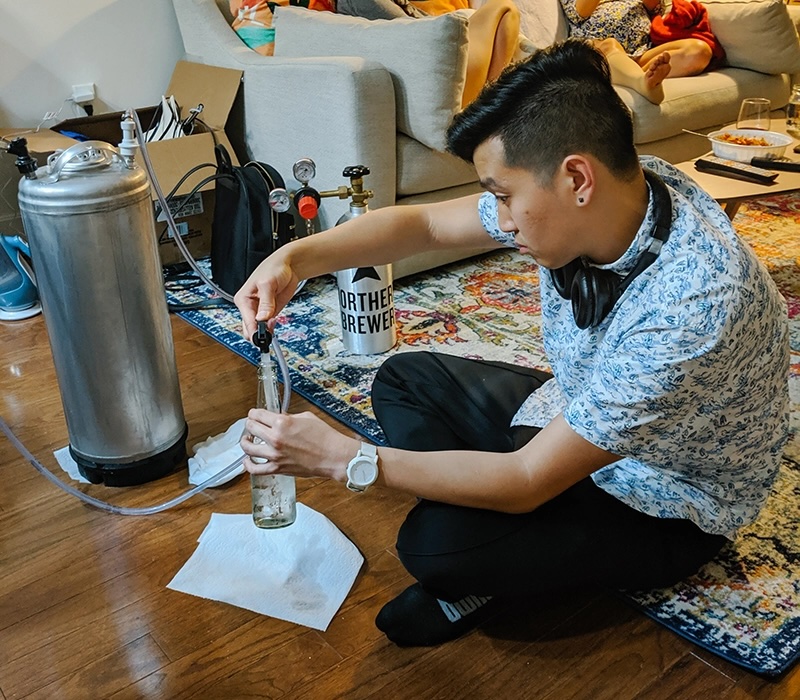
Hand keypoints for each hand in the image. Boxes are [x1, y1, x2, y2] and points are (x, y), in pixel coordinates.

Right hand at [233, 254, 300, 340]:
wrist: (287, 265)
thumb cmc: (274, 268)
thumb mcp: (268, 283)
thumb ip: (266, 302)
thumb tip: (262, 318)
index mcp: (243, 299)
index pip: (246, 321)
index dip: (254, 331)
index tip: (263, 337)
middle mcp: (249, 306)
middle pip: (249, 329)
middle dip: (259, 334)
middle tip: (269, 332)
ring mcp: (260, 311)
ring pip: (258, 330)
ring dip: (266, 332)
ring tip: (274, 324)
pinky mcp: (269, 313)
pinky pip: (267, 327)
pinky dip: (271, 329)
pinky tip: (275, 323)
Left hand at [240, 408, 358, 481]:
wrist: (333, 456)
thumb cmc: (325, 437)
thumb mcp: (306, 417)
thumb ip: (288, 417)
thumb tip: (279, 418)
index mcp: (282, 422)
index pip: (258, 414)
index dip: (254, 413)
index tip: (254, 414)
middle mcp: (275, 438)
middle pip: (251, 428)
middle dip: (250, 424)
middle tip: (252, 424)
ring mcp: (275, 455)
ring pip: (248, 447)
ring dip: (245, 441)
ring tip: (248, 440)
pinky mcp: (278, 468)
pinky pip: (255, 469)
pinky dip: (248, 464)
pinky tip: (247, 460)